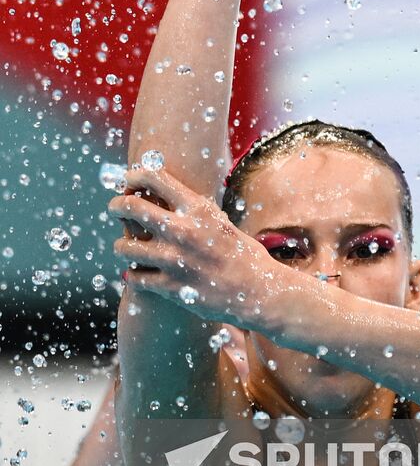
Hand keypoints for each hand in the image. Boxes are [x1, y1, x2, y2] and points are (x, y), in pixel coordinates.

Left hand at [108, 165, 278, 328]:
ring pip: (124, 246)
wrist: (258, 290)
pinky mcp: (169, 287)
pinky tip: (139, 272)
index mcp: (197, 208)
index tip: (127, 180)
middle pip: (130, 206)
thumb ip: (193, 210)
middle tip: (115, 208)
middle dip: (117, 205)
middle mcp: (181, 230)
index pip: (154, 177)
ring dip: (122, 245)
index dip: (134, 174)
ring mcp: (173, 260)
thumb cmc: (242, 253)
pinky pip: (134, 277)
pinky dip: (133, 274)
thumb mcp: (220, 221)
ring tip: (125, 246)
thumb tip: (169, 196)